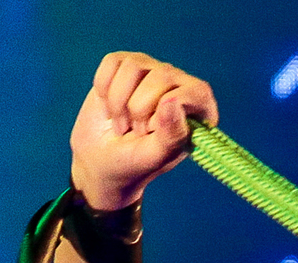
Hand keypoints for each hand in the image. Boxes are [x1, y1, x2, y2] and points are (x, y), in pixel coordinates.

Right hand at [69, 52, 217, 210]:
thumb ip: (170, 135)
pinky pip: (112, 63)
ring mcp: (150, 71)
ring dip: (118, 102)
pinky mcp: (124, 65)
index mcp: (196, 109)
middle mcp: (177, 85)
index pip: (197, 92)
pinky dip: (103, 89)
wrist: (100, 162)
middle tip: (136, 132)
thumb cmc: (132, 164)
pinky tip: (109, 107)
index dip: (170, 112)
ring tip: (122, 124)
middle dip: (139, 110)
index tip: (154, 132)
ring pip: (133, 66)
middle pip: (161, 76)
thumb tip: (172, 100)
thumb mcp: (153, 158)